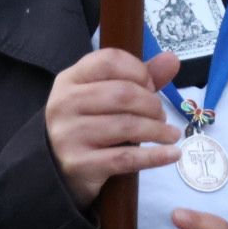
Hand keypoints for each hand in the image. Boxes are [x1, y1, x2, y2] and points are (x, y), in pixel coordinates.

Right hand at [44, 49, 182, 208]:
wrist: (54, 169)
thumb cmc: (87, 124)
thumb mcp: (104, 95)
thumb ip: (138, 77)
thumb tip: (172, 59)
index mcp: (69, 79)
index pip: (109, 60)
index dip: (139, 71)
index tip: (150, 86)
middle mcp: (65, 104)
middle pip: (122, 94)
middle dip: (152, 104)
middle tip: (161, 115)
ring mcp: (70, 135)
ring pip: (127, 126)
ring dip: (157, 130)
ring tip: (169, 134)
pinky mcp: (79, 164)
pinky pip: (126, 158)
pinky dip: (155, 156)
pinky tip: (172, 153)